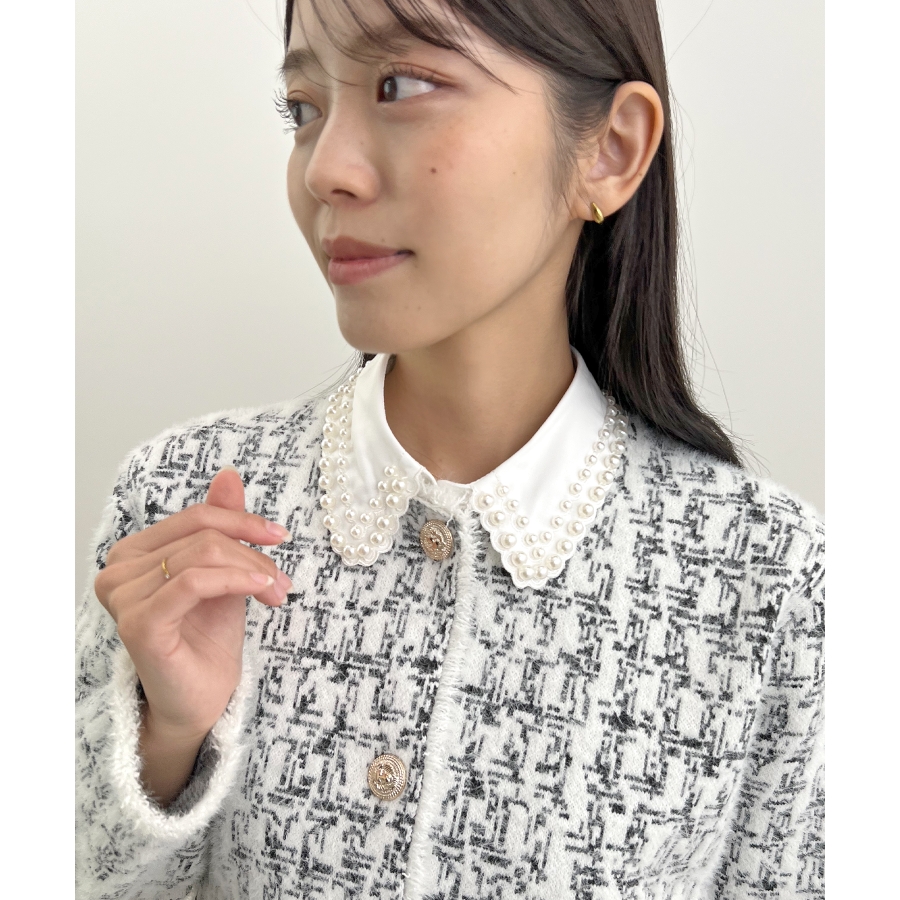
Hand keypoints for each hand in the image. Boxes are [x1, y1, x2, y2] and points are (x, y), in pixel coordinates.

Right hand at [94, 467, 291, 745]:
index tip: (279, 535)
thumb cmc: (207, 639)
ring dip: (251, 569)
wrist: (201, 700)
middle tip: (281, 579)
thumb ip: (221, 524)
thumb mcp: (223, 571)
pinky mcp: (137, 623)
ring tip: (276, 591)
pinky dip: (235, 581)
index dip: (241, 520)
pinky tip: (260, 589)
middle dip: (251, 551)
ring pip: (202, 555)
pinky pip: (193, 581)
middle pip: (201, 534)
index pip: (193, 517)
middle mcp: (117, 571)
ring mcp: (122, 597)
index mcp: (133, 553)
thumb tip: (229, 474)